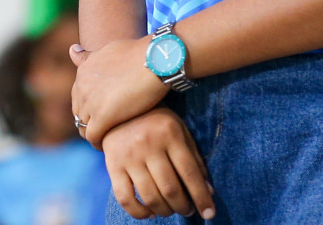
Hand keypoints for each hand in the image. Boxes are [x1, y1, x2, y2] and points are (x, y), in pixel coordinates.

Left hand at [70, 37, 168, 148]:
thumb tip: (72, 50)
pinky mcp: (102, 117)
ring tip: (108, 137)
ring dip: (94, 132)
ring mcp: (90, 102)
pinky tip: (108, 144)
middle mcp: (82, 86)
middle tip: (105, 128)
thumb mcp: (108, 49)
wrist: (156, 59)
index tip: (102, 112)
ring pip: (84, 127)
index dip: (90, 106)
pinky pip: (93, 136)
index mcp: (83, 71)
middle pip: (79, 112)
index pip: (78, 97)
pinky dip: (98, 142)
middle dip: (90, 120)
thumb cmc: (140, 53)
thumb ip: (89, 56)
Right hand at [100, 107, 215, 219]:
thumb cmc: (157, 122)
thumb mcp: (180, 131)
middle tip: (188, 211)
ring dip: (164, 211)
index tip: (209, 213)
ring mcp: (129, 156)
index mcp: (170, 134)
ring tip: (171, 211)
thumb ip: (194, 159)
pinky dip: (139, 212)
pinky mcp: (113, 166)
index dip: (201, 196)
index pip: (189, 172)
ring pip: (150, 196)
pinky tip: (150, 213)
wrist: (119, 109)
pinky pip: (125, 198)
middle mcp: (149, 145)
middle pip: (170, 188)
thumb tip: (208, 191)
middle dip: (183, 206)